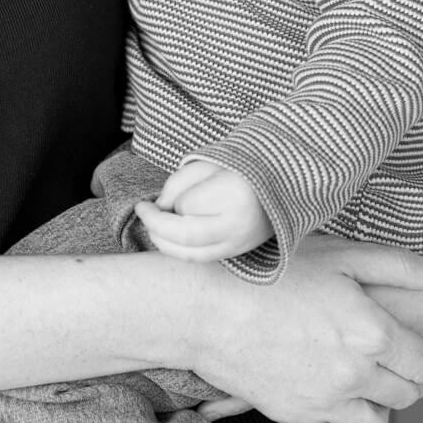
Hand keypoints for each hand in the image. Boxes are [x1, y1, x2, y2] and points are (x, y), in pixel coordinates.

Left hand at [135, 159, 271, 262]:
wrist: (279, 183)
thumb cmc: (239, 168)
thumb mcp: (206, 163)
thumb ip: (178, 183)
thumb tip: (159, 207)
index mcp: (236, 194)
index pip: (188, 206)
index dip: (170, 201)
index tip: (163, 194)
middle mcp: (239, 225)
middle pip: (185, 236)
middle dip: (155, 224)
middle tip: (142, 210)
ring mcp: (239, 244)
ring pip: (190, 254)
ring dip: (162, 242)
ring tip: (151, 224)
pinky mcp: (236, 253)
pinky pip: (200, 259)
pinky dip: (178, 250)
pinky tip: (167, 237)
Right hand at [177, 233, 422, 422]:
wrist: (204, 306)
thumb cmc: (269, 271)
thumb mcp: (339, 254)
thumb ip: (401, 266)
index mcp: (372, 334)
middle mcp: (355, 375)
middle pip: (409, 394)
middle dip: (417, 379)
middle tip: (408, 360)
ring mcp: (324, 402)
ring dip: (383, 405)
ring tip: (373, 382)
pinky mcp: (293, 417)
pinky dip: (343, 420)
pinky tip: (336, 394)